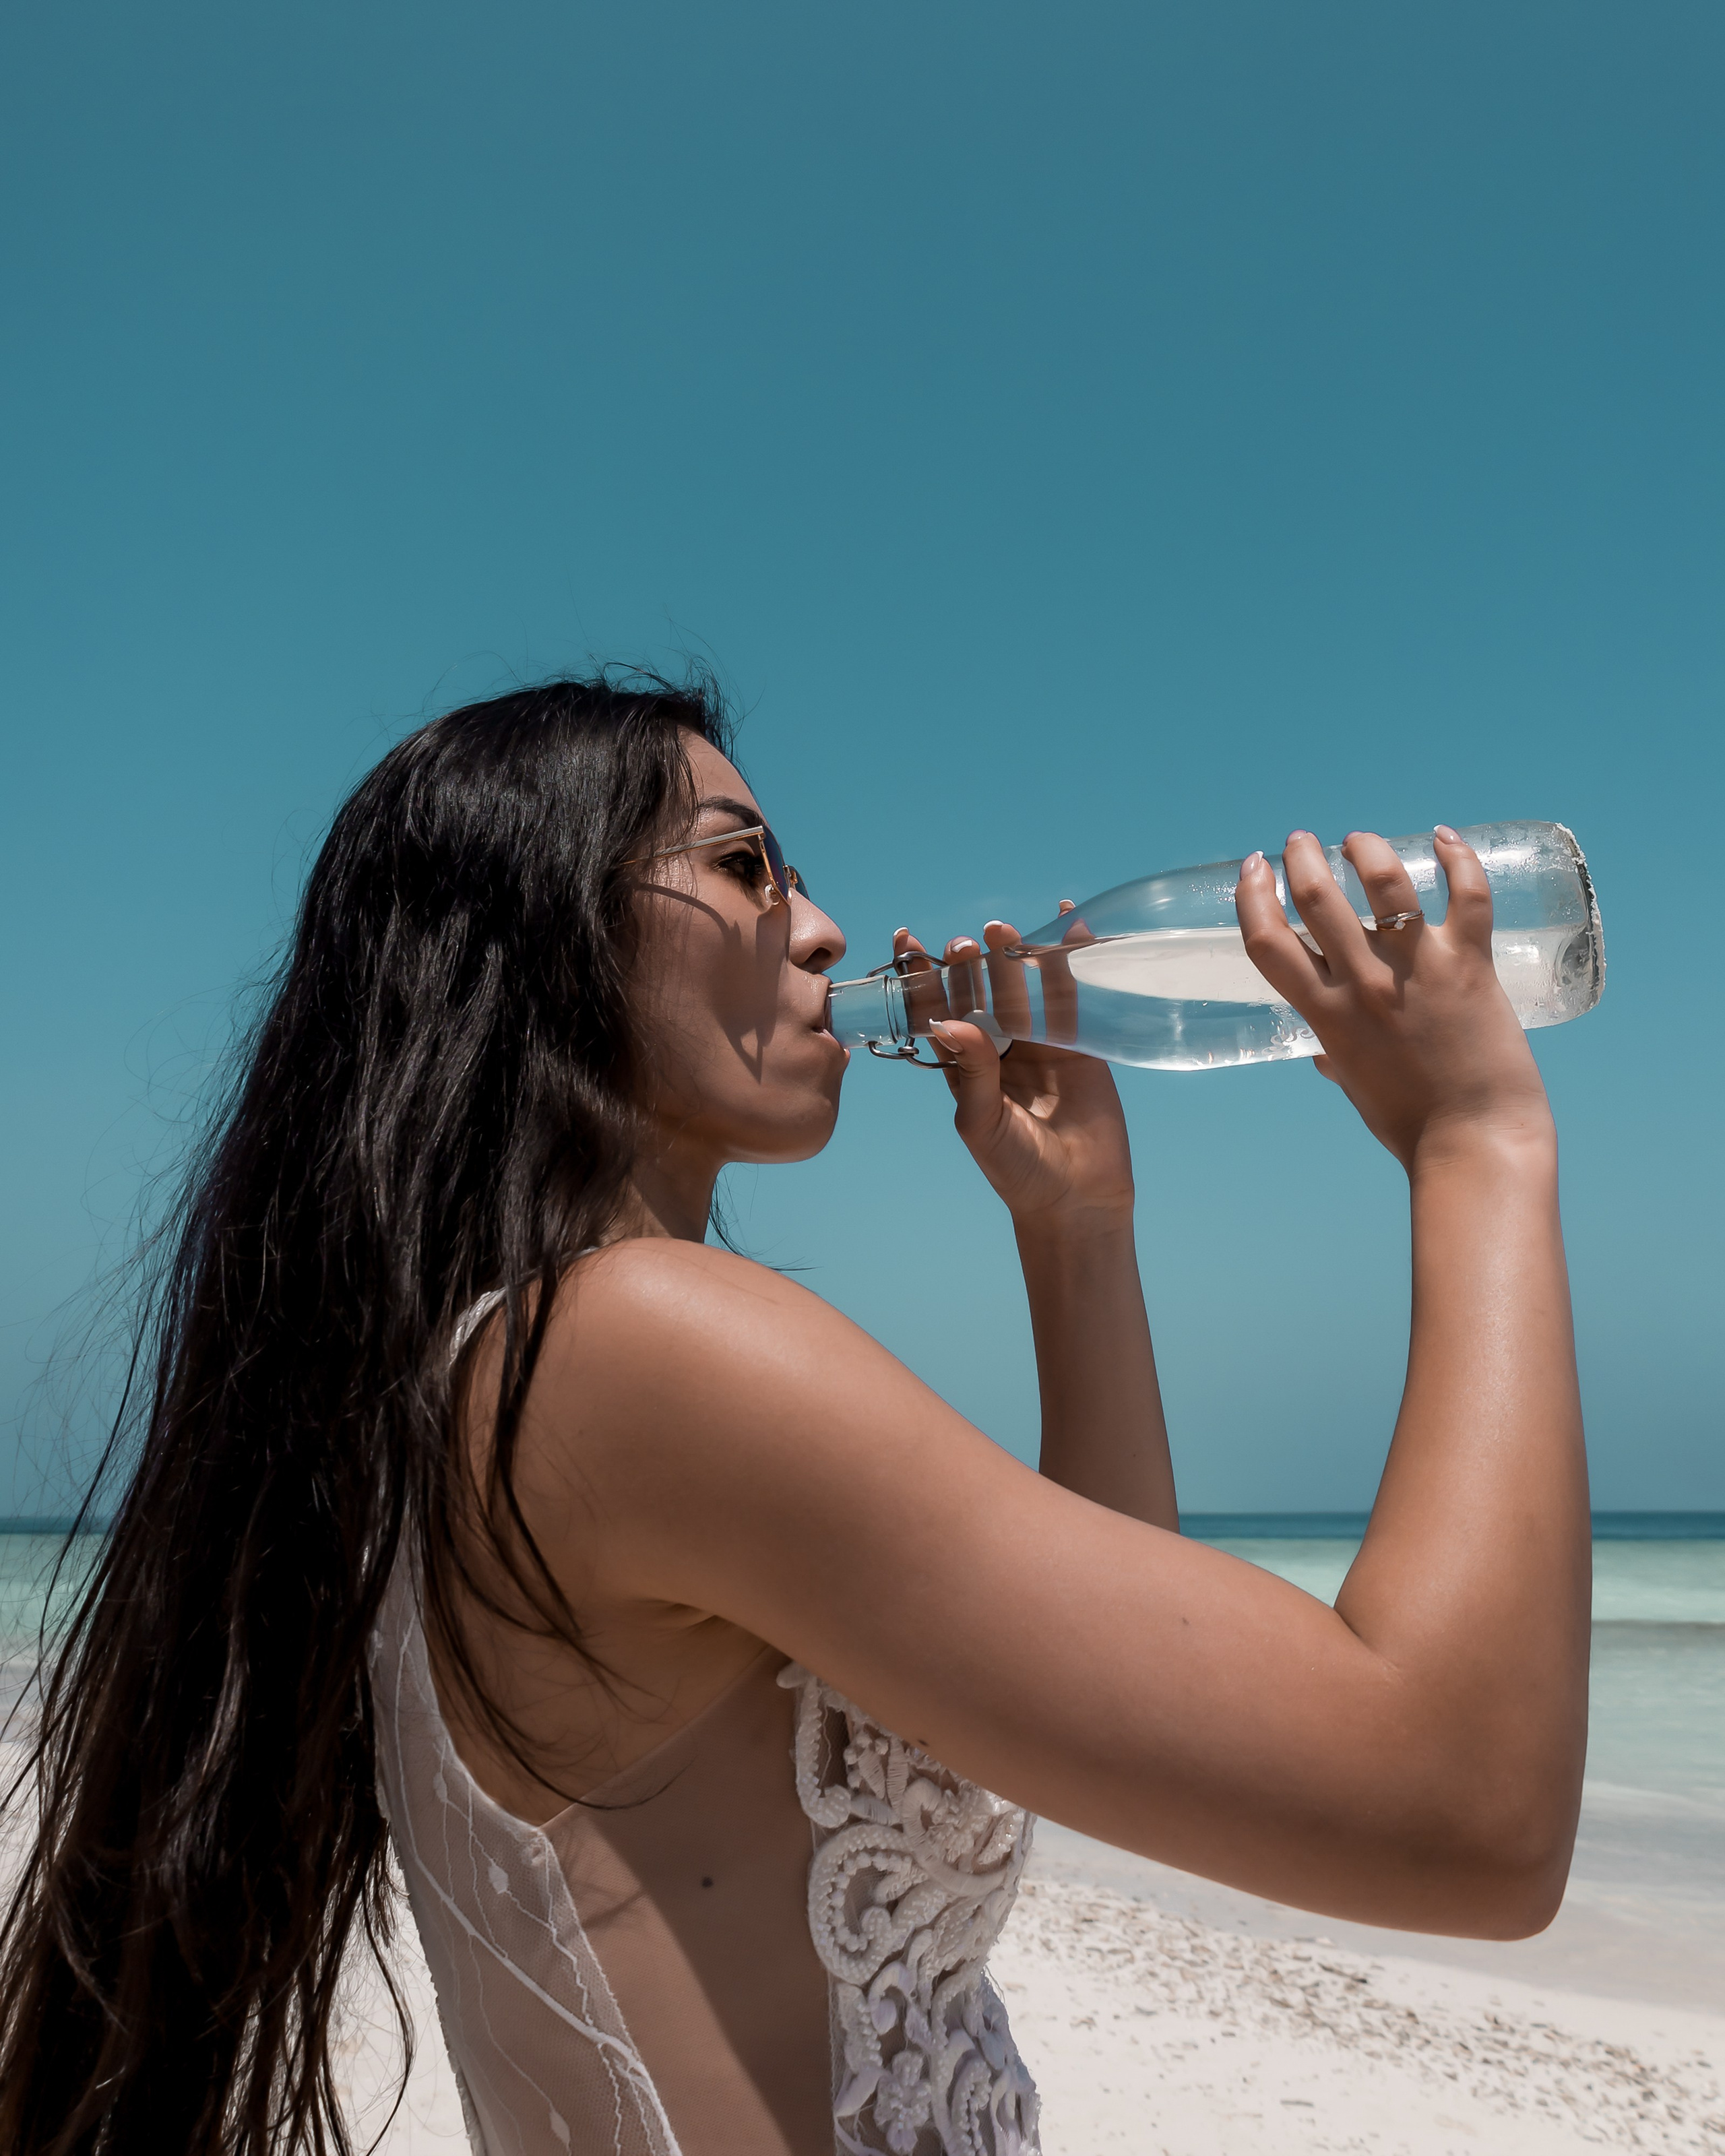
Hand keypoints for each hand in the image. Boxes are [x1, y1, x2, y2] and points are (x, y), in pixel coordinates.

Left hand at [892, 920, 1135, 1231]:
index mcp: (964, 1064)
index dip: (922, 976)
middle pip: (981, 990)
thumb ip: (971, 1071)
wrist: (1076, 1197)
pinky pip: (1073, 994)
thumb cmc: (1017, 1168)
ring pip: (1023, 986)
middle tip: (964, 945)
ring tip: (1001, 929)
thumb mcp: (983, 1122)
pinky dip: (1071, 959)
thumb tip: (950, 1019)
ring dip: (1013, 955)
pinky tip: (1070, 926)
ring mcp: (1040, 1041)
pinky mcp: (1079, 1043)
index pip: (937, 1009)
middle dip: (970, 964)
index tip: (906, 940)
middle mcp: (999, 1046)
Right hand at [1235, 829, 1554, 1170]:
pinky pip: (1467, 895)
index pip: (1267, 942)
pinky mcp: (1470, 964)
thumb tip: (1325, 1057)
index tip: (1253, 869)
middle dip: (1301, 858)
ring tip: (1358, 841)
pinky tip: (1443, 837)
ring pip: (1384, 883)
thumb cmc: (1412, 1125)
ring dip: (1365, 849)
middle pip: (1317, 898)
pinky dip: (1456, 857)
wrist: (1474, 1141)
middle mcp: (1363, 984)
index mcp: (1326, 1015)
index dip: (1251, 897)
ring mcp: (1417, 969)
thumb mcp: (1355, 1086)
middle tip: (1300, 842)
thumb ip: (1336, 1058)